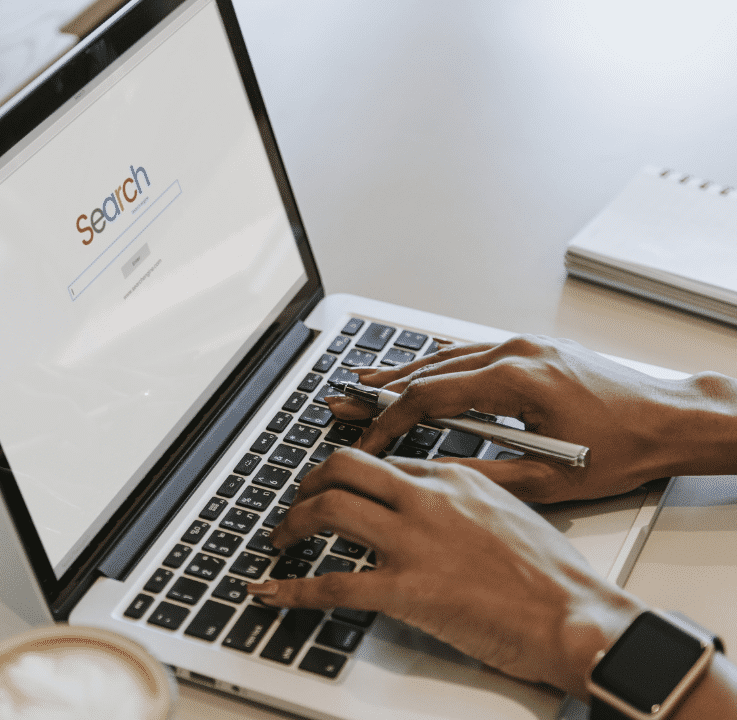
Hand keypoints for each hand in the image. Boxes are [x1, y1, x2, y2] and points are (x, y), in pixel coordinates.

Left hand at [247, 448, 645, 697]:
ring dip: (293, 522)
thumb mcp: (509, 514)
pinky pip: (333, 584)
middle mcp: (427, 498)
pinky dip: (292, 589)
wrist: (575, 615)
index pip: (383, 461)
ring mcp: (414, 540)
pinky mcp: (407, 588)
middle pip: (345, 467)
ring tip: (280, 538)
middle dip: (309, 482)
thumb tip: (432, 511)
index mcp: (453, 478)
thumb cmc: (553, 575)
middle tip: (297, 501)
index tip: (332, 482)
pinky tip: (271, 592)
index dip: (348, 472)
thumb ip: (464, 504)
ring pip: (329, 509)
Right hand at [331, 335, 728, 502]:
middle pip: (429, 370)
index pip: (431, 396)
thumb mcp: (550, 477)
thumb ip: (485, 475)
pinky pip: (471, 353)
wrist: (670, 420)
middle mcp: (515, 352)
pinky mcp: (531, 350)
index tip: (367, 438)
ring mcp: (523, 346)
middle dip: (381, 389)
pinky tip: (417, 370)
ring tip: (364, 381)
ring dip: (403, 371)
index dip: (390, 419)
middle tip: (343, 399)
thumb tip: (433, 476)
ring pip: (447, 357)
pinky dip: (437, 365)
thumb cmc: (624, 447)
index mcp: (516, 379)